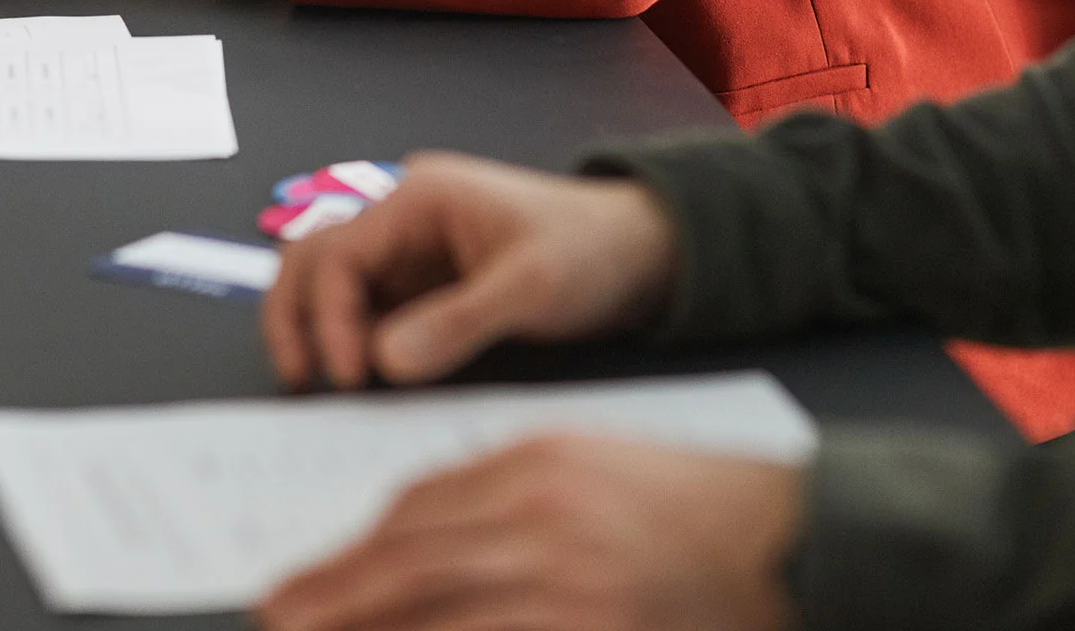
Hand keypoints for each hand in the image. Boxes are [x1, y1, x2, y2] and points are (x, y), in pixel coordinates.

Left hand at [257, 432, 801, 630]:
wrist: (796, 537)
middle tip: (278, 613)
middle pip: (411, 552)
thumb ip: (518, 489)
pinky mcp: (590, 624)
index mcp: (539, 459)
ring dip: (365, 626)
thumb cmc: (701, 504)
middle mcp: (540, 510)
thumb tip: (437, 531)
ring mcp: (563, 576)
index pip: (423, 502)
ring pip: (434, 605)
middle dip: (335, 589)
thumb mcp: (597, 465)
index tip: (319, 573)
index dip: (360, 544)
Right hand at [261, 153, 679, 389]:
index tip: (351, 377)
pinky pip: (364, 310)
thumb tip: (381, 362)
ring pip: (328, 281)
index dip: (331, 316)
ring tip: (317, 381)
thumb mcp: (531, 287)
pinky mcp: (420, 287)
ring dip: (313, 325)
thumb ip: (457, 323)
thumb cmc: (590, 252)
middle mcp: (401, 220)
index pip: (340, 253)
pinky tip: (357, 379)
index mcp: (419, 198)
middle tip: (303, 379)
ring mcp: (408, 253)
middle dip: (296, 314)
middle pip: (312, 255)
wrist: (640, 255)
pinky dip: (348, 340)